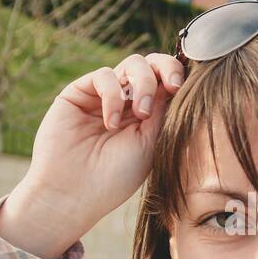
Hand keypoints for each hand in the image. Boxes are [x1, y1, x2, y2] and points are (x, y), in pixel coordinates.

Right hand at [0, 53, 183, 258]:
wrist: (73, 194)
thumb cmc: (114, 178)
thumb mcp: (149, 144)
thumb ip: (162, 111)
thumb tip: (175, 81)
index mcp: (148, 116)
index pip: (167, 82)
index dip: (179, 75)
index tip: (184, 88)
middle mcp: (127, 102)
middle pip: (153, 65)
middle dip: (167, 69)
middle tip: (173, 87)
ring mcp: (103, 96)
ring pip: (133, 64)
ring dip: (144, 83)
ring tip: (140, 115)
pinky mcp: (79, 93)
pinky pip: (104, 76)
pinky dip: (113, 95)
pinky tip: (111, 123)